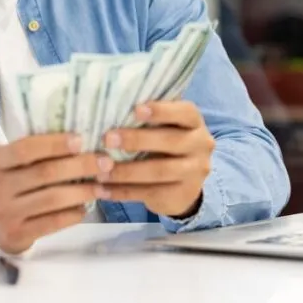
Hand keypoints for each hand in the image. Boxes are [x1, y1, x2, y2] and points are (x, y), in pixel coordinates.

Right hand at [0, 133, 109, 253]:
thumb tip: (79, 140)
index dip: (55, 144)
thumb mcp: (6, 162)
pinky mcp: (16, 236)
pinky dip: (73, 213)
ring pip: (53, 199)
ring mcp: (4, 214)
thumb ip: (32, 151)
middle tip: (105, 163)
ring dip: (83, 191)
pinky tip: (85, 206)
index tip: (82, 140)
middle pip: (45, 173)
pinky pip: (53, 222)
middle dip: (80, 166)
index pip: (25, 149)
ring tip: (102, 186)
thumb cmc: (6, 181)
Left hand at [99, 101, 214, 218]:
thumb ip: (149, 118)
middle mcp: (201, 145)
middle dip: (137, 139)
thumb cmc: (166, 145)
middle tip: (108, 139)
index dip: (161, 110)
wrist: (184, 185)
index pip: (185, 112)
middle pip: (171, 141)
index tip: (135, 110)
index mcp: (195, 123)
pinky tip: (103, 190)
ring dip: (126, 171)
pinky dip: (123, 192)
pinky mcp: (183, 195)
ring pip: (159, 171)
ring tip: (101, 171)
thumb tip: (112, 108)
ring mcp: (194, 172)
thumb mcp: (166, 128)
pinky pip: (150, 193)